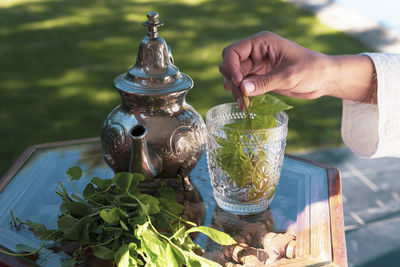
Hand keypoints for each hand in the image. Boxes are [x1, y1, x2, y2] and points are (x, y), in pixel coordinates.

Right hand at [219, 31, 375, 107]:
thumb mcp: (288, 76)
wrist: (324, 79)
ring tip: (243, 104)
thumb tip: (242, 89)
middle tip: (241, 97)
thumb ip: (265, 83)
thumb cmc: (311, 70)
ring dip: (235, 90)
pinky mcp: (259, 78)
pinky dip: (242, 95)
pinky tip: (246, 105)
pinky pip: (243, 86)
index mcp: (262, 43)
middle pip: (230, 65)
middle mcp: (256, 52)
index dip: (231, 67)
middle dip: (232, 80)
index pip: (233, 52)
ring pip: (234, 77)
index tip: (238, 82)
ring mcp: (257, 66)